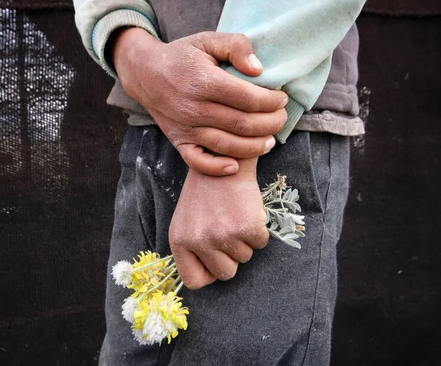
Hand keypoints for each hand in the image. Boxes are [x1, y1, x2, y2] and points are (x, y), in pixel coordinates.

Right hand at [112, 28, 287, 175]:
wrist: (145, 73)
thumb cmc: (182, 56)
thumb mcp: (208, 40)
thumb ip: (236, 46)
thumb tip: (259, 70)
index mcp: (204, 82)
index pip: (250, 99)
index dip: (272, 101)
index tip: (281, 98)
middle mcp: (194, 108)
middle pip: (244, 124)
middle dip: (271, 124)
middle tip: (281, 118)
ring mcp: (186, 128)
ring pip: (228, 145)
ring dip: (255, 147)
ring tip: (270, 140)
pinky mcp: (179, 141)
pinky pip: (199, 162)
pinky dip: (218, 168)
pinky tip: (235, 165)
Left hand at [168, 158, 268, 288]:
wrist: (223, 158)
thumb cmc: (205, 191)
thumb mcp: (186, 220)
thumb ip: (192, 249)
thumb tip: (208, 278)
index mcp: (179, 241)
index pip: (194, 281)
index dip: (209, 272)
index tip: (215, 257)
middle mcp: (198, 241)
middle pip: (225, 273)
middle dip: (231, 255)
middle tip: (228, 229)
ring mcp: (222, 235)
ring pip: (245, 258)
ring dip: (245, 240)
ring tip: (235, 215)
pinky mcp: (246, 227)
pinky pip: (261, 243)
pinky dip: (260, 229)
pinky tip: (248, 210)